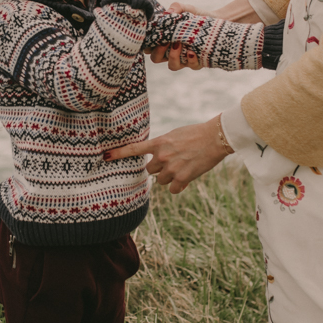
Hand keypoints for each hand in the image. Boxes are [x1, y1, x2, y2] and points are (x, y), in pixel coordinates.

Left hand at [105, 116, 231, 193]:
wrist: (216, 138)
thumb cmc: (196, 134)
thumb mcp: (174, 135)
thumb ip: (161, 145)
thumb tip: (155, 156)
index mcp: (159, 143)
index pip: (134, 149)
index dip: (118, 154)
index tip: (106, 156)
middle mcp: (162, 156)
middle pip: (149, 170)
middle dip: (157, 168)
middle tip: (171, 162)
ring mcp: (172, 168)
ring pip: (161, 181)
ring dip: (169, 177)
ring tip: (183, 166)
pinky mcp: (183, 178)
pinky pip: (173, 189)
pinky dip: (179, 186)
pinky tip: (187, 176)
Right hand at [148, 2, 206, 67]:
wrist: (217, 21)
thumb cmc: (197, 15)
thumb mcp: (186, 8)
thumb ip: (176, 7)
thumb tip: (167, 13)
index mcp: (164, 39)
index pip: (149, 46)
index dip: (146, 44)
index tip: (151, 36)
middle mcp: (171, 51)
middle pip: (156, 58)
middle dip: (158, 52)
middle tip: (164, 42)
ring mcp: (184, 58)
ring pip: (172, 66)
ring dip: (173, 57)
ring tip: (178, 45)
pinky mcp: (197, 61)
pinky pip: (191, 66)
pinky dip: (190, 60)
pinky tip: (191, 52)